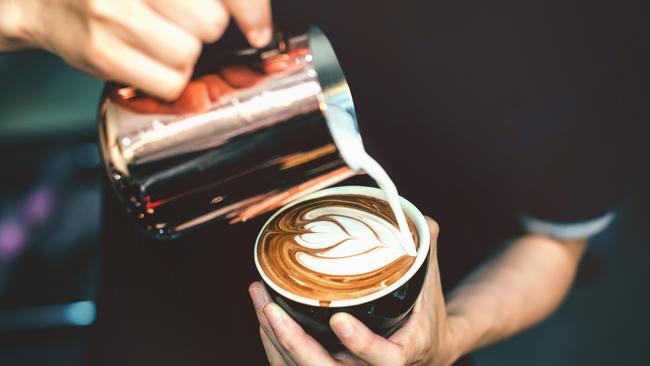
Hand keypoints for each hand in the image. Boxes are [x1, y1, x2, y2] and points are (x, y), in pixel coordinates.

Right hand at [0, 0, 271, 99]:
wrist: (45, 2)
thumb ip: (204, 1)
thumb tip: (257, 27)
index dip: (252, 10)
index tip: (259, 30)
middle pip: (211, 23)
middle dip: (204, 30)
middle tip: (177, 24)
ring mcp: (113, 15)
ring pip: (190, 55)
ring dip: (184, 56)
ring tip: (155, 39)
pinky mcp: (104, 53)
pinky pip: (170, 83)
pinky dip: (168, 80)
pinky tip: (146, 60)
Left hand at [249, 218, 465, 365]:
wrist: (424, 349)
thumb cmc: (425, 315)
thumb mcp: (430, 285)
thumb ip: (425, 251)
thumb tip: (422, 220)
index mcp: (401, 354)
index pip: (382, 358)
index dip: (360, 343)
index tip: (339, 319)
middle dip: (293, 342)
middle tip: (272, 308)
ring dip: (274, 337)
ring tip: (259, 296)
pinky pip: (293, 365)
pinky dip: (274, 342)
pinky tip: (263, 311)